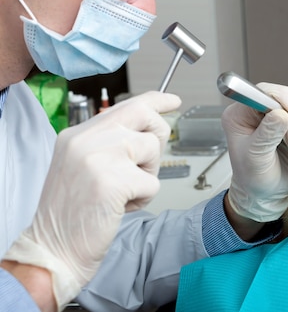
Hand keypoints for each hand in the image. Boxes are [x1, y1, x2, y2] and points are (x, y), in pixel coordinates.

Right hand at [3, 91, 180, 308]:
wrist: (53, 249)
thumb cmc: (72, 213)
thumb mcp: (83, 166)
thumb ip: (109, 144)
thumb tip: (146, 131)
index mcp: (77, 134)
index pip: (126, 105)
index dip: (156, 101)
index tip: (172, 100)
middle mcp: (86, 139)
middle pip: (144, 115)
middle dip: (158, 135)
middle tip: (146, 161)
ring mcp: (98, 157)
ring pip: (152, 149)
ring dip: (147, 174)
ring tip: (123, 191)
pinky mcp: (113, 180)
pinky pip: (152, 181)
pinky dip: (143, 198)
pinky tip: (120, 207)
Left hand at [222, 82, 287, 222]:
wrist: (264, 196)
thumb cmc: (252, 178)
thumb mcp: (256, 157)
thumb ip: (267, 135)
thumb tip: (280, 113)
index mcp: (240, 115)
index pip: (261, 93)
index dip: (280, 99)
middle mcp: (256, 114)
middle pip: (284, 103)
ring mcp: (274, 120)